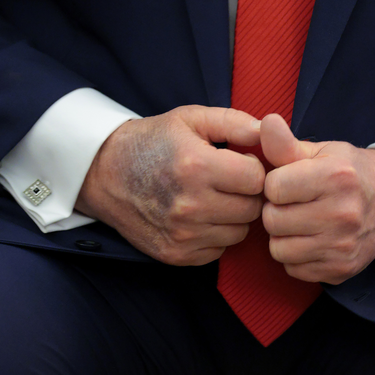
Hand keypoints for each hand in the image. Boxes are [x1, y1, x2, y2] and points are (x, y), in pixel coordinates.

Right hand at [75, 105, 265, 265]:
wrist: (104, 174)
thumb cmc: (153, 142)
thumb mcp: (190, 119)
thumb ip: (235, 122)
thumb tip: (270, 132)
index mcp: (195, 166)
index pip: (257, 180)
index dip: (254, 169)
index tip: (240, 164)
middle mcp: (189, 206)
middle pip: (252, 209)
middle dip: (248, 194)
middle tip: (229, 182)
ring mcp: (182, 235)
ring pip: (239, 233)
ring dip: (234, 217)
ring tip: (214, 198)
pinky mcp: (175, 255)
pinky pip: (219, 250)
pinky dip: (216, 235)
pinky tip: (200, 217)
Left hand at [260, 114, 374, 284]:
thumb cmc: (349, 172)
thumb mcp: (322, 152)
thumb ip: (286, 143)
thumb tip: (266, 122)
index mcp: (336, 177)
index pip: (273, 188)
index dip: (275, 184)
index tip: (289, 182)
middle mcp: (342, 214)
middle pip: (272, 221)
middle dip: (276, 210)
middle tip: (295, 203)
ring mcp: (343, 246)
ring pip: (279, 249)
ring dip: (283, 236)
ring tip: (301, 222)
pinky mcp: (341, 270)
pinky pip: (294, 269)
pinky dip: (296, 256)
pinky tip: (312, 240)